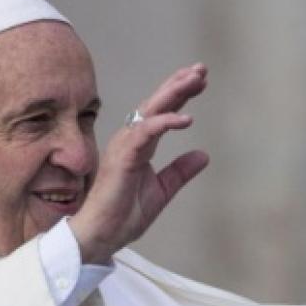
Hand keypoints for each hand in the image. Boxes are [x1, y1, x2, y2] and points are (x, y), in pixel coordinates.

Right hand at [69, 63, 209, 263]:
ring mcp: (124, 146)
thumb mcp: (161, 191)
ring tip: (195, 80)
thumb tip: (203, 155)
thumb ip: (179, 172)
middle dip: (179, 84)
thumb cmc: (122, 215)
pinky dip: (165, 123)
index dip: (180, 95)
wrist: (102, 236)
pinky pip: (145, 133)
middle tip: (201, 69)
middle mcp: (130, 140)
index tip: (200, 81)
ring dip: (173, 94)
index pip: (161, 113)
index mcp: (139, 146)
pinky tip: (186, 118)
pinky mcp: (122, 157)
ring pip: (150, 111)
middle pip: (156, 104)